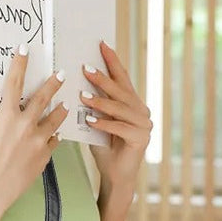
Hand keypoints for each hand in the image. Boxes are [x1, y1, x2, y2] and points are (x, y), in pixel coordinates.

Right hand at [0, 44, 69, 220]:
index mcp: (6, 116)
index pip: (15, 83)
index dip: (20, 63)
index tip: (25, 50)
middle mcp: (25, 125)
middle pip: (44, 97)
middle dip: (53, 83)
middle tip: (61, 74)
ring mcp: (38, 141)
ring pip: (56, 119)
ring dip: (61, 110)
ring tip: (65, 105)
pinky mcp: (45, 156)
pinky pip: (53, 141)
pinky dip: (53, 137)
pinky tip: (55, 134)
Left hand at [81, 40, 152, 191]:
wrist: (115, 175)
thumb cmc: (105, 148)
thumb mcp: (98, 122)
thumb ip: (94, 106)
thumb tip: (77, 86)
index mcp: (132, 104)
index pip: (122, 78)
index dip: (112, 61)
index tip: (102, 45)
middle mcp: (141, 111)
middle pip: (120, 91)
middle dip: (103, 79)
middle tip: (85, 68)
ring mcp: (144, 125)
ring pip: (119, 109)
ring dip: (100, 102)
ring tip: (83, 96)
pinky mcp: (141, 139)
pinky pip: (119, 128)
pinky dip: (104, 124)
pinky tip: (90, 120)